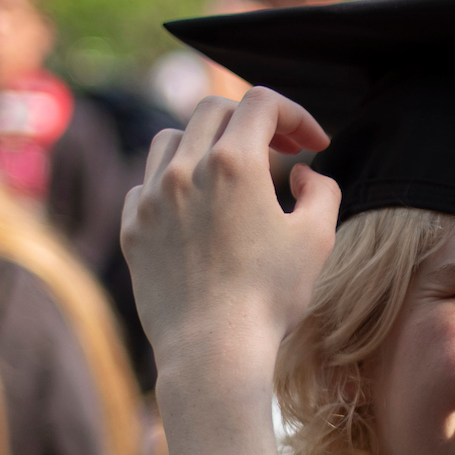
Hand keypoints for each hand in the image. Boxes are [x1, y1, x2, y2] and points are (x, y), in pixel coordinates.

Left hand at [120, 89, 337, 395]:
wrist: (213, 351)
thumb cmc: (270, 297)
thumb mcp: (317, 239)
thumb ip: (321, 190)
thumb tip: (303, 174)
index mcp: (233, 163)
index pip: (263, 103)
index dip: (296, 114)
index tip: (314, 143)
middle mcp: (184, 170)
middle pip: (214, 110)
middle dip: (252, 120)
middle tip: (279, 149)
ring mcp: (151, 199)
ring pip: (171, 140)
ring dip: (205, 144)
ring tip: (231, 173)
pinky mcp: (133, 230)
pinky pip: (146, 185)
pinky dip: (173, 183)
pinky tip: (196, 209)